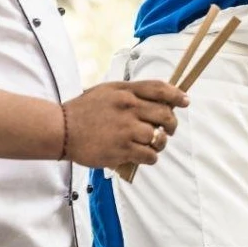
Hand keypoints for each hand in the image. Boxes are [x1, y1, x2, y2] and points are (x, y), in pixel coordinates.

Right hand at [62, 80, 188, 167]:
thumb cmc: (84, 110)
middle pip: (165, 115)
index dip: (177, 95)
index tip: (185, 101)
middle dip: (172, 124)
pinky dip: (151, 157)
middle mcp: (128, 108)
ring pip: (159, 138)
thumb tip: (157, 98)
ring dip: (161, 142)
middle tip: (169, 129)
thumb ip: (131, 92)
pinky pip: (149, 155)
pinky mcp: (122, 150)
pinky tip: (145, 155)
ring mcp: (126, 130)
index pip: (160, 89)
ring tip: (155, 144)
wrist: (62, 129)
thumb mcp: (107, 90)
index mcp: (126, 92)